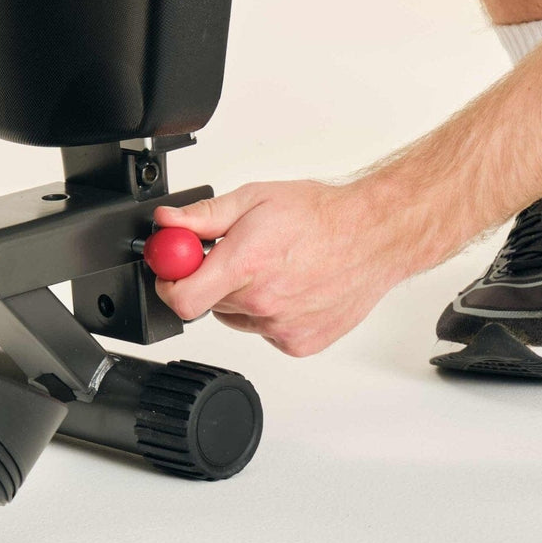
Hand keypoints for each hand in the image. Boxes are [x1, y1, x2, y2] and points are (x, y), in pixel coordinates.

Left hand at [151, 179, 414, 356]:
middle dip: (209, 279)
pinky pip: (263, 330)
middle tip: (232, 254)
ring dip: (240, 295)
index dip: (169, 284)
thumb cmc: (320, 215)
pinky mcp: (299, 344)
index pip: (182, 298)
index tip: (173, 269)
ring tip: (269, 266)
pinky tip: (289, 286)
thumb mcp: (253, 199)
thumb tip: (167, 223)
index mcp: (246, 265)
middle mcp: (263, 302)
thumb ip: (203, 216)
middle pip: (206, 304)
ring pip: (235, 317)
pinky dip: (267, 312)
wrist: (374, 236)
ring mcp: (282, 328)